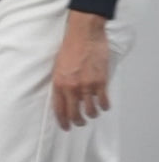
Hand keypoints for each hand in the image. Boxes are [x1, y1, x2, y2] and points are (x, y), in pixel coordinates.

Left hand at [52, 10, 110, 129]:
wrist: (84, 34)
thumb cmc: (69, 47)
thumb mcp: (57, 66)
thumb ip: (60, 82)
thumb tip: (64, 96)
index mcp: (58, 84)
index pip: (59, 110)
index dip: (63, 121)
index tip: (66, 127)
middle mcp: (72, 88)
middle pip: (74, 114)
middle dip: (78, 122)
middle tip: (80, 123)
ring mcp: (87, 86)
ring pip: (90, 111)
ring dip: (92, 115)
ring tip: (92, 114)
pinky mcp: (100, 81)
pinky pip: (103, 101)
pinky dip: (104, 106)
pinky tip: (103, 106)